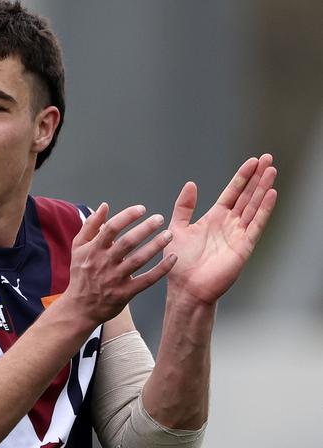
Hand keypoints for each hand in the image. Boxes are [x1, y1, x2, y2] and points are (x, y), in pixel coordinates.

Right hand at [65, 203, 176, 324]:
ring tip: (169, 235)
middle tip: (159, 218)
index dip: (127, 216)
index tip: (142, 209)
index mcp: (94, 249)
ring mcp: (115, 279)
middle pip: (127, 242)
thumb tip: (104, 206)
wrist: (80, 307)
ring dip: (155, 246)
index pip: (112, 228)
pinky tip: (173, 258)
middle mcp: (105, 263)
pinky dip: (161, 269)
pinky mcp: (125, 293)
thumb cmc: (81, 273)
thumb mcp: (78, 247)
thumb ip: (90, 225)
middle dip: (145, 228)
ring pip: (139, 260)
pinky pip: (147, 280)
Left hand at [165, 153, 277, 303]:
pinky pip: (255, 225)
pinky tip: (271, 194)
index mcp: (214, 218)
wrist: (185, 288)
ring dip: (263, 189)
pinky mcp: (243, 246)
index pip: (232, 192)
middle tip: (268, 158)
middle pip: (247, 196)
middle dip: (257, 177)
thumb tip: (191, 183)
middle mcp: (229, 224)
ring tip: (272, 170)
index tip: (252, 161)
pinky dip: (263, 209)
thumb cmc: (179, 263)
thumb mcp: (177, 229)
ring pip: (253, 206)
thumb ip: (184, 207)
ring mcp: (238, 235)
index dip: (242, 177)